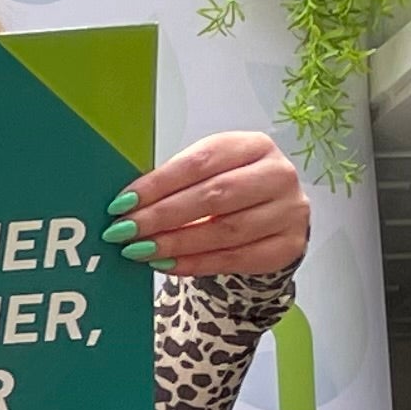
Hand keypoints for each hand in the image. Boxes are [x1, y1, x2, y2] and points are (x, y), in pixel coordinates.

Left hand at [109, 133, 308, 279]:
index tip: (121, 204)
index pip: (201, 162)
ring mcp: (288, 211)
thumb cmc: (230, 191)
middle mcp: (278, 174)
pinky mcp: (288, 245)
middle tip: (124, 231)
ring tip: (139, 250)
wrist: (272, 219)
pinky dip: (195, 263)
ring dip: (175, 243)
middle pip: (215, 195)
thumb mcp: (207, 174)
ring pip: (225, 231)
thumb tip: (125, 205)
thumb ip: (175, 183)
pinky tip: (166, 264)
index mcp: (253, 145)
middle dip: (162, 216)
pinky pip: (235, 258)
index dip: (158, 184)